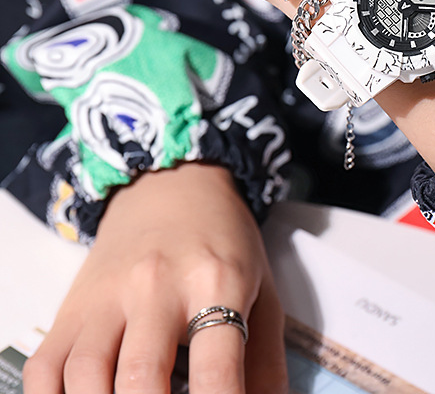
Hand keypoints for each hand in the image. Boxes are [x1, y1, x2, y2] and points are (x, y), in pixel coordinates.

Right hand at [22, 164, 287, 393]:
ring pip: (85, 376)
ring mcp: (108, 294)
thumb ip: (265, 358)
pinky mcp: (73, 305)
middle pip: (140, 380)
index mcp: (216, 282)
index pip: (216, 372)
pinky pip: (46, 367)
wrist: (174, 184)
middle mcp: (157, 286)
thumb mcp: (261, 288)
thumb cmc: (224, 240)